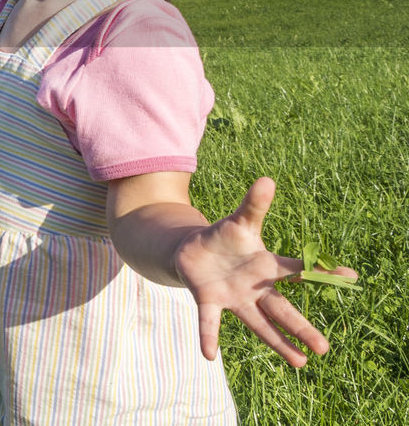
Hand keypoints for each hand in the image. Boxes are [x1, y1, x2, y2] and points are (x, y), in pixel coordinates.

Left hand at [172, 177, 357, 366]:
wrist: (193, 251)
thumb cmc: (225, 238)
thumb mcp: (240, 221)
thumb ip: (253, 205)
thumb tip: (267, 180)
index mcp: (267, 267)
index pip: (298, 269)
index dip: (322, 271)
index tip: (350, 274)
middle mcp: (255, 288)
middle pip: (282, 309)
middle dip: (301, 328)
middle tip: (324, 349)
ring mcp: (234, 298)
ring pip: (258, 323)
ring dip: (276, 342)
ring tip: (299, 363)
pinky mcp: (209, 300)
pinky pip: (209, 321)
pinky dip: (209, 336)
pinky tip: (209, 355)